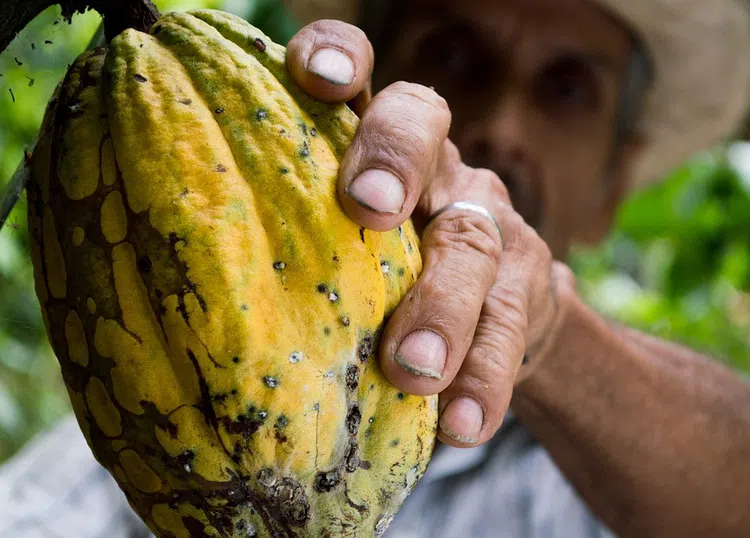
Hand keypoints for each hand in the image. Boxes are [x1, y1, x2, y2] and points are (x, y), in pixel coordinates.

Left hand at [286, 21, 573, 447]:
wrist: (499, 318)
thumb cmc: (384, 281)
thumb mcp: (339, 249)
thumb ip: (288, 243)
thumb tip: (157, 299)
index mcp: (375, 143)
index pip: (361, 71)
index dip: (340, 56)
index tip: (313, 77)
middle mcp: (436, 165)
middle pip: (424, 127)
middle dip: (395, 160)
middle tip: (367, 208)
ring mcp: (488, 221)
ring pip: (472, 242)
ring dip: (442, 306)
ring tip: (413, 370)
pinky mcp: (528, 286)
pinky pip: (509, 329)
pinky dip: (484, 379)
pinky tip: (463, 425)